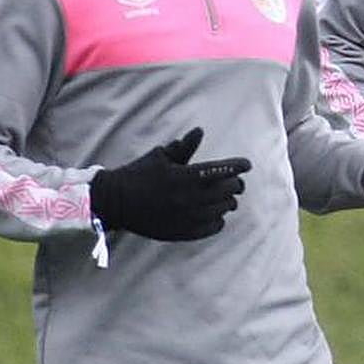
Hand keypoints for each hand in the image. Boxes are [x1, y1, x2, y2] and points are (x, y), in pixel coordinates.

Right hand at [90, 127, 250, 241]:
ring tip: (228, 199)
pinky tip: (217, 215)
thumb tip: (199, 131)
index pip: (221, 170)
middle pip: (227, 190)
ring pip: (222, 209)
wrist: (117, 203)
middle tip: (237, 182)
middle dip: (236, 184)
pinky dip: (219, 220)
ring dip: (228, 202)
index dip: (237, 166)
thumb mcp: (160, 156)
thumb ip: (183, 147)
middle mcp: (189, 197)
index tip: (247, 164)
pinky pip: (212, 227)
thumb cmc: (139, 174)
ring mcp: (188, 217)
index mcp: (184, 176)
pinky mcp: (184, 232)